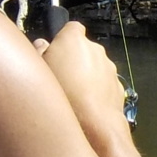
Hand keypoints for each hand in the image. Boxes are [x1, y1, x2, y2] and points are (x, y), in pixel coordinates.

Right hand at [33, 22, 128, 149]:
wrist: (95, 127)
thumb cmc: (61, 95)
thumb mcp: (38, 71)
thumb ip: (39, 53)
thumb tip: (42, 45)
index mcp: (74, 40)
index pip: (70, 28)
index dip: (62, 40)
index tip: (53, 55)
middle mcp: (96, 50)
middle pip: (83, 49)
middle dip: (74, 60)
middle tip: (58, 78)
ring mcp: (110, 69)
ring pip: (95, 69)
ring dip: (86, 78)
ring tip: (71, 98)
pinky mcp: (119, 89)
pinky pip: (104, 86)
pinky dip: (96, 93)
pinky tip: (84, 109)